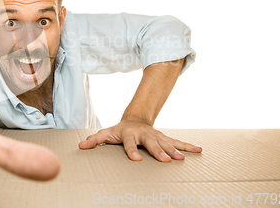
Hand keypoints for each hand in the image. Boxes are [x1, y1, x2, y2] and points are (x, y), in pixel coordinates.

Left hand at [78, 119, 201, 161]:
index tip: (136, 159)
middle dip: (159, 151)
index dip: (132, 150)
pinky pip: (178, 141)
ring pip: (167, 143)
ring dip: (175, 150)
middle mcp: (144, 134)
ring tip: (182, 159)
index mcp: (129, 134)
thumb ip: (95, 140)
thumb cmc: (119, 130)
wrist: (135, 119)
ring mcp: (156, 135)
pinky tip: (199, 150)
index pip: (130, 143)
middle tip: (165, 160)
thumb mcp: (106, 133)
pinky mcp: (165, 138)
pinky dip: (188, 146)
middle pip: (152, 143)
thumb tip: (80, 146)